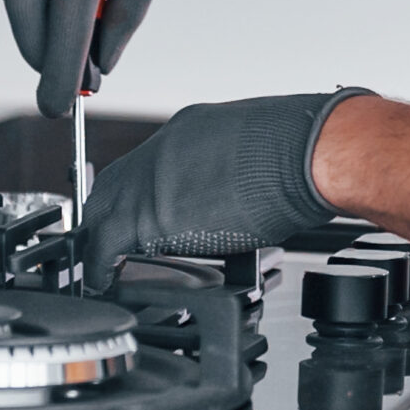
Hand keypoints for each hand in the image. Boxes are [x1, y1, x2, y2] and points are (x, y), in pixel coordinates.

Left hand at [85, 90, 372, 269]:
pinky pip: (106, 243)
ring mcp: (153, 179)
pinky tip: (103, 279)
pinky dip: (101, 264)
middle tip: (114, 244)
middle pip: (114, 184)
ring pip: (102, 210)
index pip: (146, 166)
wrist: (308, 154)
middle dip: (109, 215)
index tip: (141, 212)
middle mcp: (163, 150)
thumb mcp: (259, 147)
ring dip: (103, 238)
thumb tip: (242, 192)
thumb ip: (236, 169)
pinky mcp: (152, 215)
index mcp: (190, 129)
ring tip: (108, 265)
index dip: (138, 193)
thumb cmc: (304, 150)